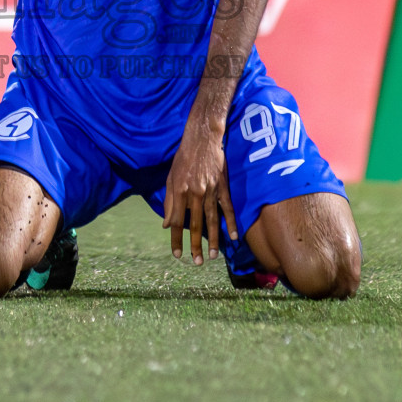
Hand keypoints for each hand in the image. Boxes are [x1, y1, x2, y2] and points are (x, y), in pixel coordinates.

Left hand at [162, 128, 238, 265]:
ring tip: (213, 257)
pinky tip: (234, 237)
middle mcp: (196, 194)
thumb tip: (166, 225)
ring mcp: (212, 192)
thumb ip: (169, 203)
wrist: (202, 139)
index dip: (177, 239)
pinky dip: (232, 223)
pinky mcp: (224, 187)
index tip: (177, 254)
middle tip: (197, 263)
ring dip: (214, 241)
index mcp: (180, 192)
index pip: (178, 222)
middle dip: (195, 246)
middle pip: (196, 226)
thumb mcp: (170, 178)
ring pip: (213, 221)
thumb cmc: (183, 158)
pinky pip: (228, 209)